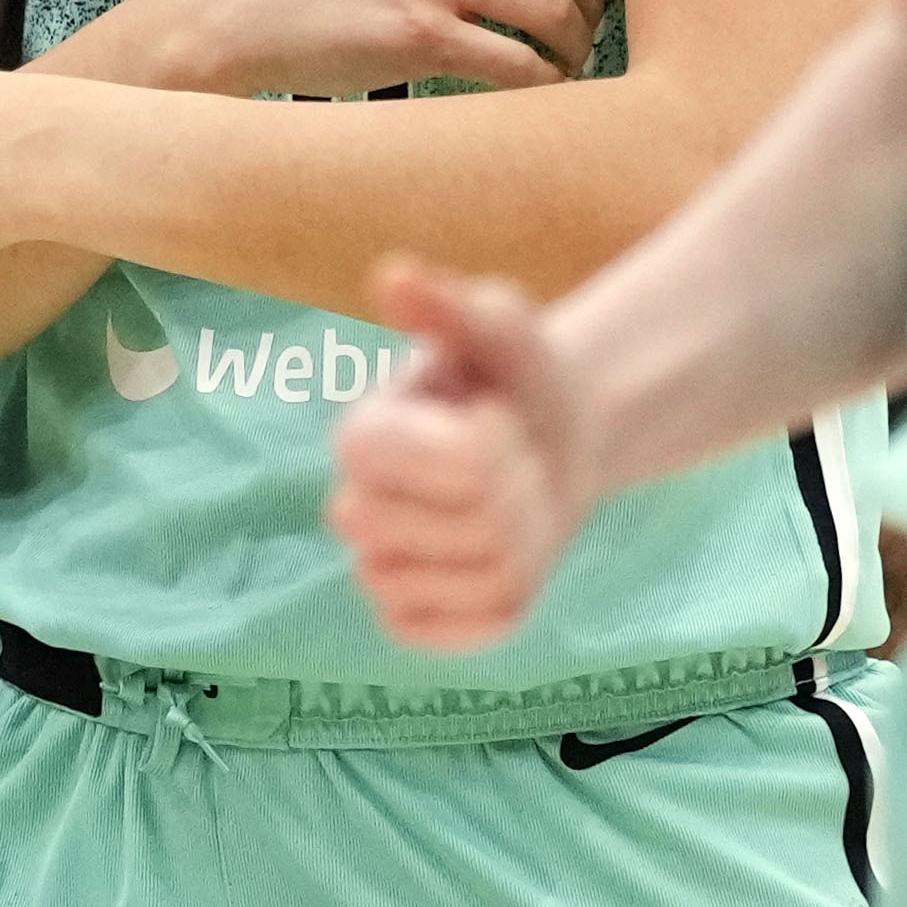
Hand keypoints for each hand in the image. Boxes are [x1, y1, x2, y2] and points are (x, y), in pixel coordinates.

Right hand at [328, 258, 598, 649]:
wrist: (550, 437)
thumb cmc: (514, 374)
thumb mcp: (496, 324)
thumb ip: (448, 305)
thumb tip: (394, 276)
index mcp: (361, 438)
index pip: (413, 466)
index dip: (478, 447)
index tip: (500, 416)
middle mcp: (357, 510)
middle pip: (448, 531)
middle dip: (512, 494)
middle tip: (518, 462)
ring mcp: (383, 573)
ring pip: (480, 584)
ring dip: (528, 542)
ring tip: (520, 503)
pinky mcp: (416, 623)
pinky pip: (480, 630)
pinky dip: (519, 594)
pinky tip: (515, 556)